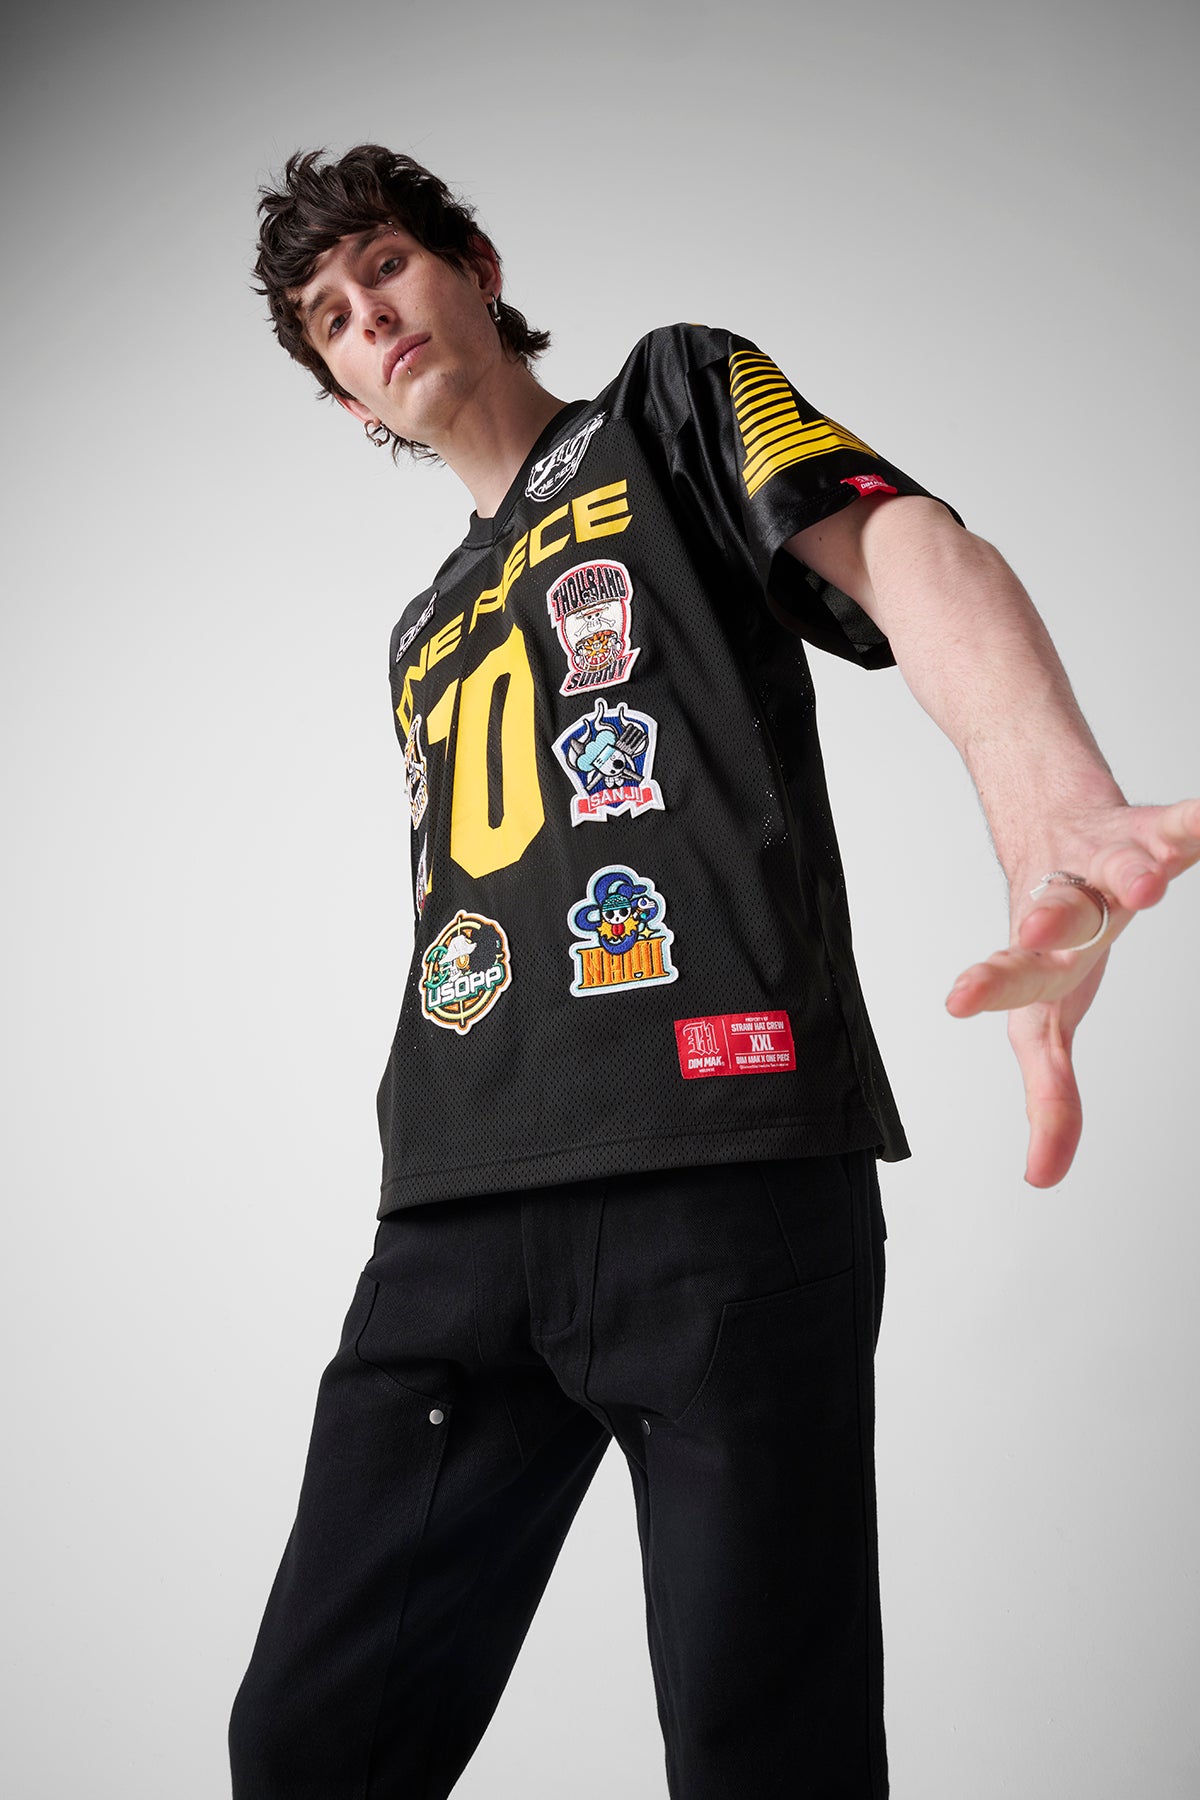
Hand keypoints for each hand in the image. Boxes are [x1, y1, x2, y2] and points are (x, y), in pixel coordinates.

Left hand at [944, 798, 1199, 1186]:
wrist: (1043, 804)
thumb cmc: (1053, 925)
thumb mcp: (1047, 1009)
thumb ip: (1048, 1092)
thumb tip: (1040, 1179)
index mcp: (1043, 959)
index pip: (1018, 991)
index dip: (993, 994)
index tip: (959, 1001)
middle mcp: (1067, 907)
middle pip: (1054, 915)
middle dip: (1048, 922)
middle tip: (1034, 926)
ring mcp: (1104, 863)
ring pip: (1115, 863)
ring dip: (1129, 874)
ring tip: (1146, 886)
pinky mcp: (1145, 827)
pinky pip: (1174, 826)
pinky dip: (1194, 825)